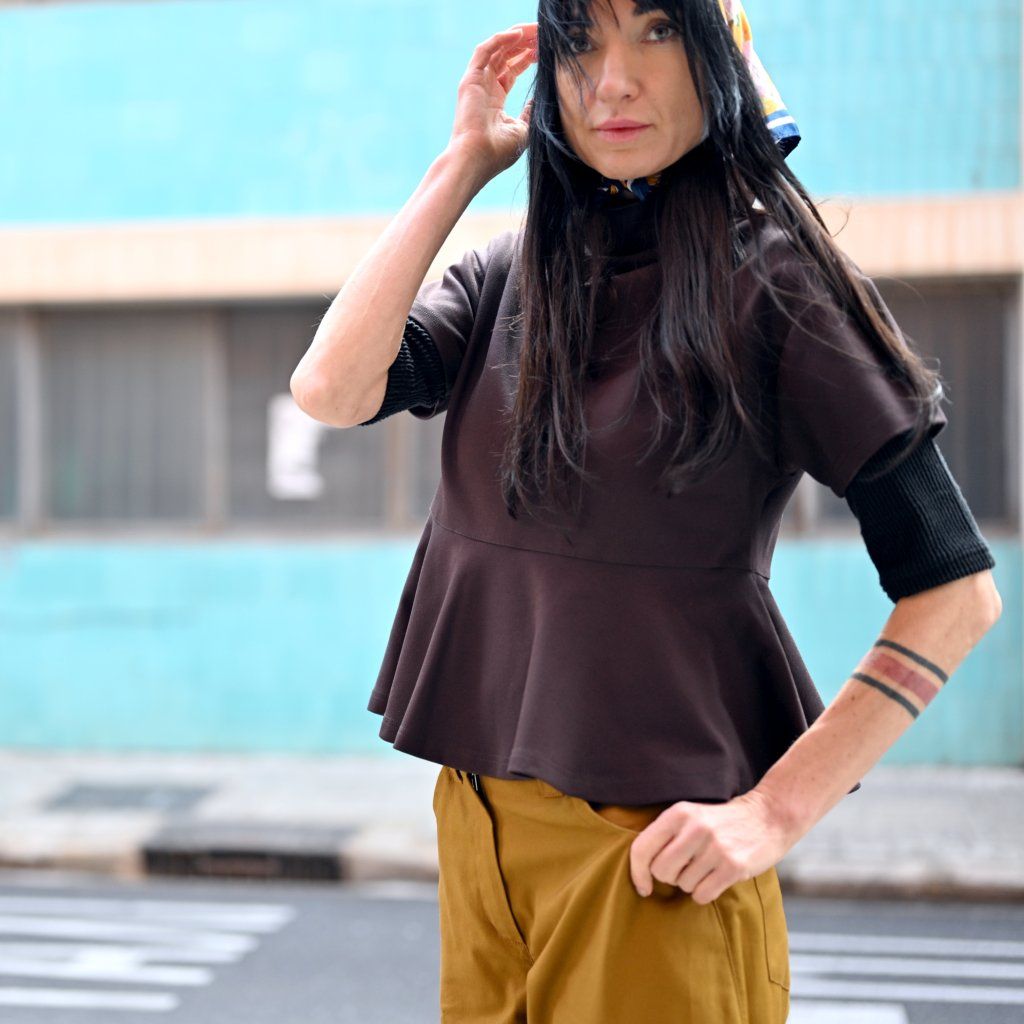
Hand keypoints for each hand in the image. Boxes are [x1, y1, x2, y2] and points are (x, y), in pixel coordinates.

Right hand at [447, 23, 537, 180]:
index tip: (543, 51)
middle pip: (505, 56)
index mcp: (494, 100)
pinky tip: (518, 35)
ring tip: (533, 30)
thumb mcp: (522, 130)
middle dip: (524, 44)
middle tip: (541, 35)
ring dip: (515, 38)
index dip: (527, 58)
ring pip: (496, 49)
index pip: (511, 70)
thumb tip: (537, 101)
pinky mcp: (470, 80)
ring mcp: (476, 83)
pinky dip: (500, 40)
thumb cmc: (498, 152)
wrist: (477, 160)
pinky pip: (484, 51)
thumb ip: (529, 113)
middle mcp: (484, 88)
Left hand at [629, 789, 798, 903]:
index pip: (642, 848)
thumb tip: (640, 870)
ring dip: (691, 883)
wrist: (768, 816)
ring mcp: (715, 848)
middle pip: (661, 871)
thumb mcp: (691, 816)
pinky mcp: (733, 866)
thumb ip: (666, 835)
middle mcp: (694, 828)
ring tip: (707, 866)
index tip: (643, 887)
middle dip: (670, 877)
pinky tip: (716, 878)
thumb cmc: (721, 822)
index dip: (637, 872)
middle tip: (686, 868)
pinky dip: (705, 893)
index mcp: (679, 813)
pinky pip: (702, 895)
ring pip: (683, 885)